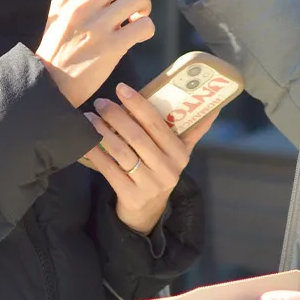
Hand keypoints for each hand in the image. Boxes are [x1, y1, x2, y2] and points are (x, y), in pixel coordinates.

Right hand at [36, 0, 156, 106]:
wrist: (49, 85)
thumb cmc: (61, 47)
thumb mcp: (62, 12)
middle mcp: (81, 5)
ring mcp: (96, 26)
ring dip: (146, 7)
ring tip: (136, 19)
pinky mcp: (110, 48)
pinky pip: (145, 26)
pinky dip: (147, 29)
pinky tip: (136, 36)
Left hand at [80, 84, 217, 233]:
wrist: (148, 211)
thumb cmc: (162, 170)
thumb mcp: (180, 152)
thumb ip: (192, 129)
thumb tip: (215, 107)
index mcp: (180, 154)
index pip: (159, 124)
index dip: (139, 104)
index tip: (122, 88)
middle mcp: (167, 169)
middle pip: (137, 136)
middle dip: (116, 116)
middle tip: (101, 102)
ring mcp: (148, 184)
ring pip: (121, 151)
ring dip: (102, 132)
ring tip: (89, 118)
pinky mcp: (129, 195)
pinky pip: (108, 169)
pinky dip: (94, 152)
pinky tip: (84, 140)